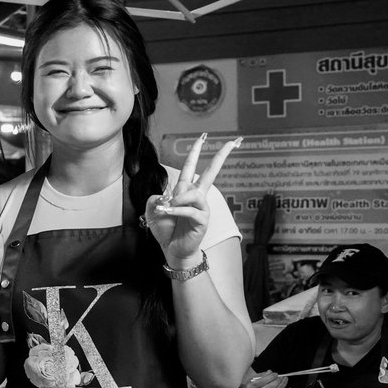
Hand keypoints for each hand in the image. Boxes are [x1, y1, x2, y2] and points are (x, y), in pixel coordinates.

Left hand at [143, 134, 240, 264]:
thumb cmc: (166, 229)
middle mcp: (197, 196)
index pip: (191, 167)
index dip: (195, 151)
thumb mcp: (154, 209)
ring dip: (178, 199)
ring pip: (194, 193)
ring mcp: (202, 208)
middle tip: (233, 142)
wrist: (172, 250)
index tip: (204, 136)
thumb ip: (156, 197)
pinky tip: (169, 213)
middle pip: (211, 172)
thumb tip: (167, 196)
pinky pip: (189, 210)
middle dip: (221, 156)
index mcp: (185, 191)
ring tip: (166, 208)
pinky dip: (176, 211)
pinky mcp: (202, 220)